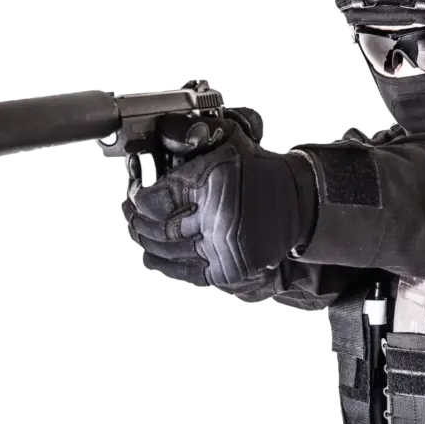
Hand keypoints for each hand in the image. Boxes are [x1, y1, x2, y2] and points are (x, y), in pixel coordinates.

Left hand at [121, 108, 316, 288]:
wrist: (295, 202)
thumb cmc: (258, 173)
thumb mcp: (222, 152)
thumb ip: (184, 169)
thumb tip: (146, 193)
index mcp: (214, 186)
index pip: (157, 199)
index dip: (139, 199)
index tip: (133, 196)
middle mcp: (218, 221)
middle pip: (159, 228)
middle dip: (137, 221)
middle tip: (129, 213)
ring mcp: (223, 249)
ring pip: (168, 251)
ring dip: (146, 241)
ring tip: (138, 230)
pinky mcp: (228, 270)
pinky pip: (186, 271)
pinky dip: (164, 264)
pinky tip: (150, 255)